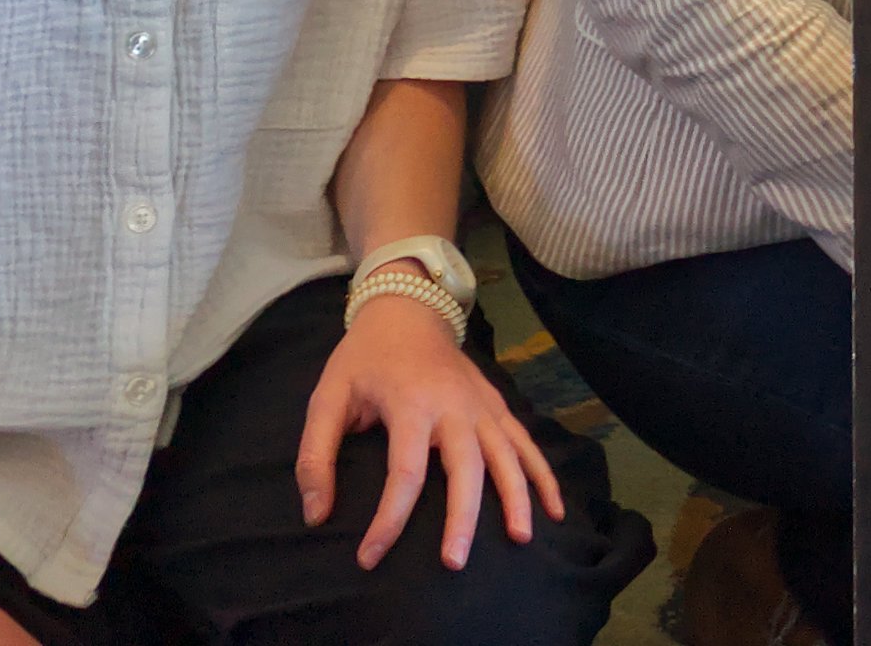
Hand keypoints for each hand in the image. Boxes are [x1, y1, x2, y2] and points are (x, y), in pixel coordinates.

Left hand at [299, 283, 562, 572]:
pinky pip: (525, 442)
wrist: (408, 308)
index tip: (369, 558)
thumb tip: (317, 516)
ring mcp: (482, 404)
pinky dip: (543, 474)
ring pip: (507, 455)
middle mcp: (454, 405)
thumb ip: (316, 456)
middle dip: (463, 517)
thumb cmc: (364, 359)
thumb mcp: (327, 398)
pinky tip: (554, 509)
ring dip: (516, 497)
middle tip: (455, 563)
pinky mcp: (496, 405)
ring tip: (520, 539)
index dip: (387, 520)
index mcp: (411, 404)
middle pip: (467, 467)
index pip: (404, 472)